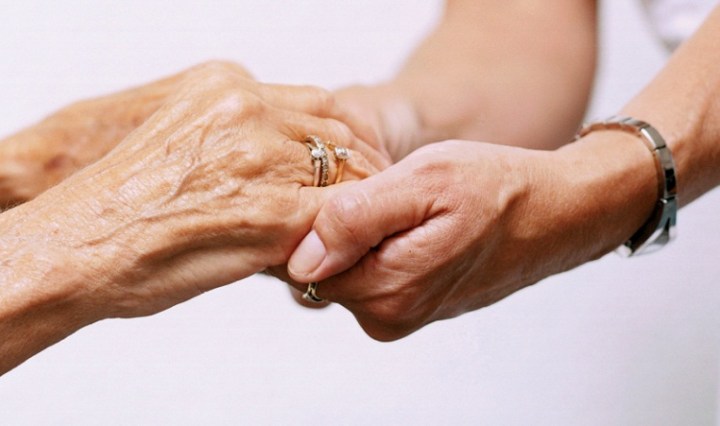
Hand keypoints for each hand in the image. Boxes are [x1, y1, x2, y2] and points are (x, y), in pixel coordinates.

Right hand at [1, 61, 382, 320]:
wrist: (78, 246)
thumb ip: (240, 139)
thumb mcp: (184, 139)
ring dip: (358, 204)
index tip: (357, 168)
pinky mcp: (271, 211)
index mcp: (227, 86)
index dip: (345, 141)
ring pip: (346, 174)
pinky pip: (335, 218)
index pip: (319, 105)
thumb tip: (290, 168)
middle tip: (374, 202)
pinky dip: (346, 237)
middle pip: (340, 133)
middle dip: (363, 169)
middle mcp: (247, 109)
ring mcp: (262, 157)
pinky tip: (342, 254)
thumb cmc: (124, 207)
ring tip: (361, 231)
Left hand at [284, 136, 657, 340]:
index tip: (341, 185)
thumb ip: (357, 219)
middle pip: (320, 269)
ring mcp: (402, 313)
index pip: (301, 264)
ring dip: (357, 233)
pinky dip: (376, 244)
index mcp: (387, 290)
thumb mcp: (425, 181)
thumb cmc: (498, 189)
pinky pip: (370, 272)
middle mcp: (390, 314)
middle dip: (332, 226)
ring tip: (397, 201)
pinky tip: (407, 219)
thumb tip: (303, 258)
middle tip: (375, 185)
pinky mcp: (412, 304)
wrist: (556, 213)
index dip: (309, 219)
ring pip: (344, 269)